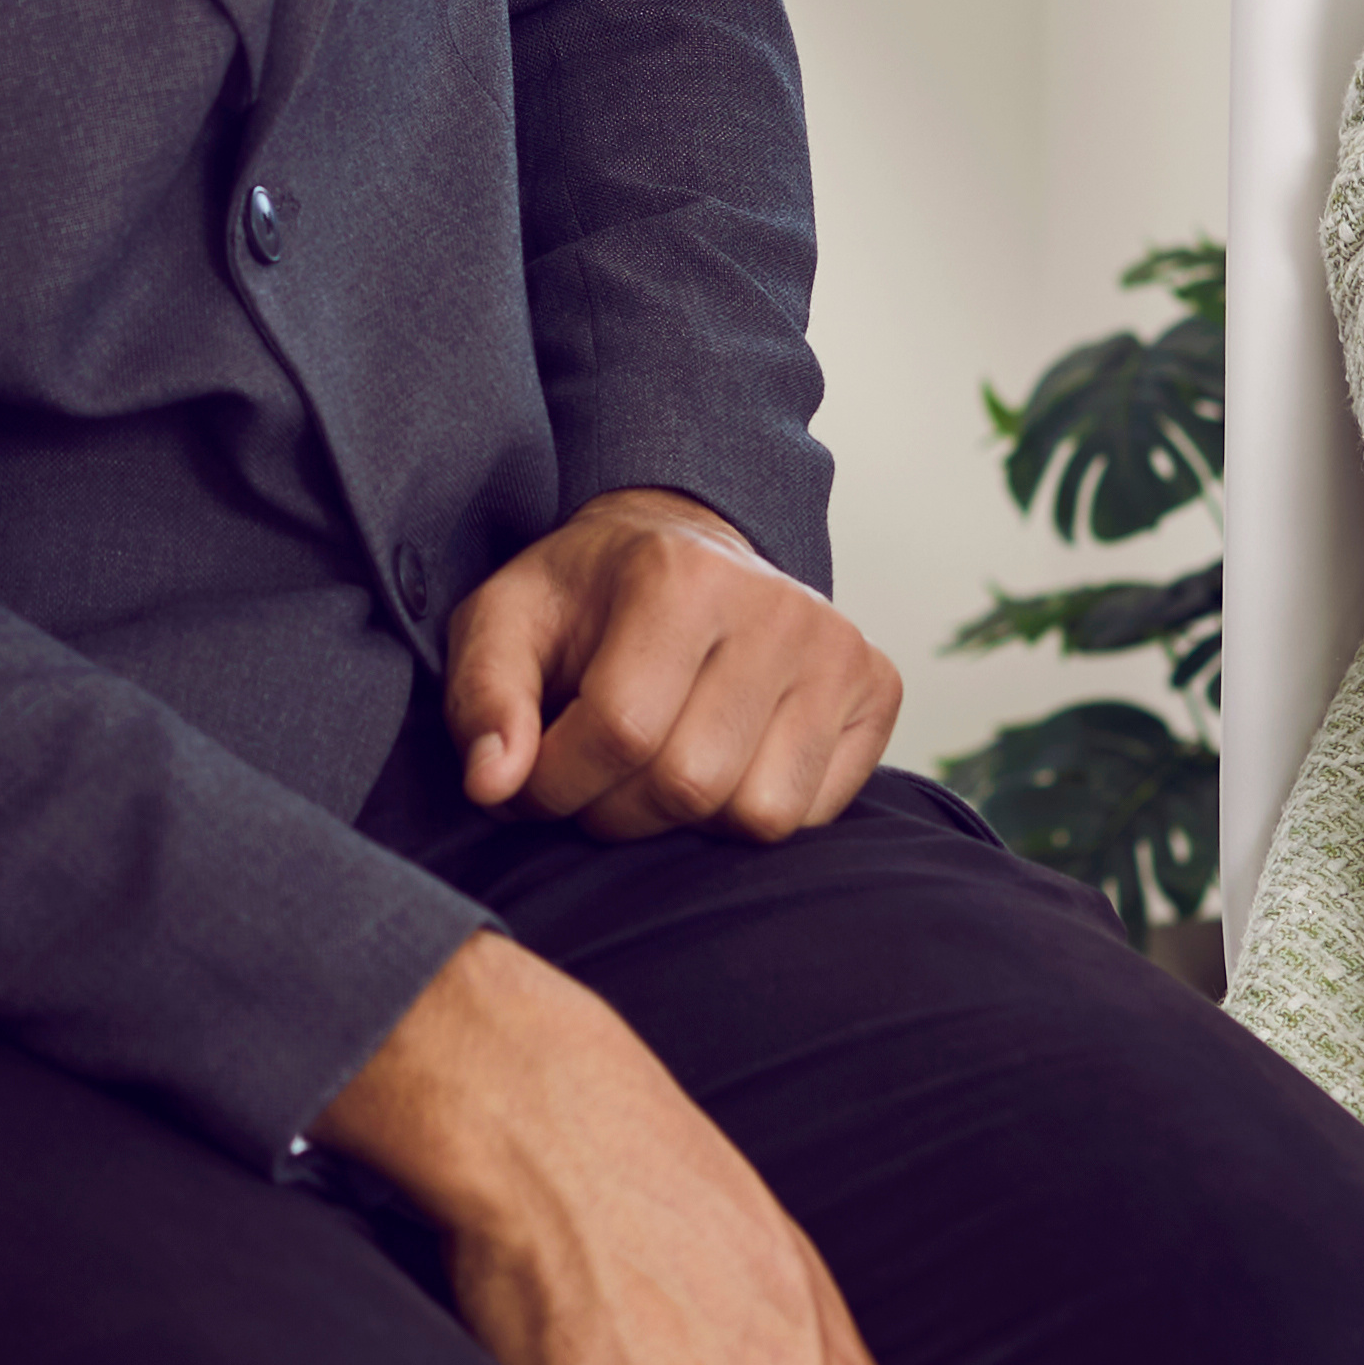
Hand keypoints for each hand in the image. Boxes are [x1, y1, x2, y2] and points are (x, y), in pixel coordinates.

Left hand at [443, 489, 898, 837]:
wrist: (686, 542)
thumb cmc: (586, 596)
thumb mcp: (505, 622)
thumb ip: (485, 697)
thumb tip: (494, 783)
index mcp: (681, 576)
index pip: (620, 730)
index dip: (556, 785)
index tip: (526, 785)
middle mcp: (777, 607)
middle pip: (689, 782)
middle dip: (614, 812)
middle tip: (587, 784)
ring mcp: (839, 648)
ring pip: (756, 813)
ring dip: (684, 822)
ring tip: (649, 771)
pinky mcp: (877, 688)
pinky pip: (810, 814)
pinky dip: (748, 814)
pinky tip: (717, 761)